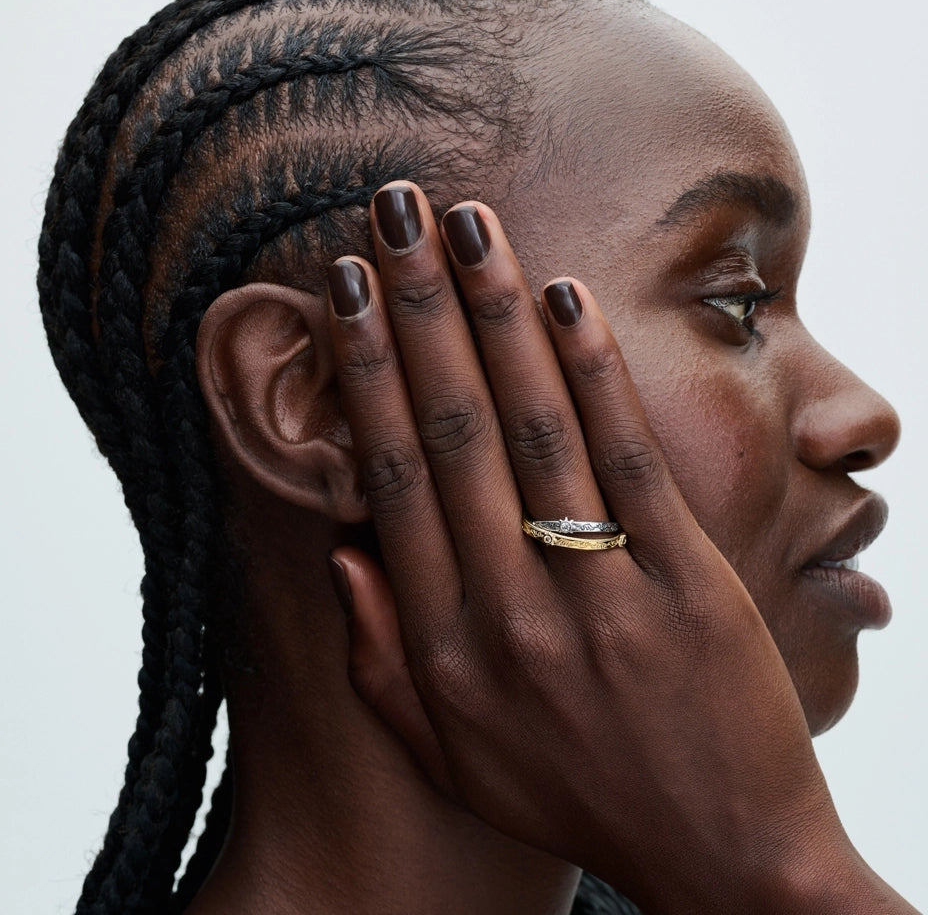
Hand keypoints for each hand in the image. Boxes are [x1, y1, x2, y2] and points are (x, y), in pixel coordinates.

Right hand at [325, 182, 913, 913]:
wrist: (724, 859)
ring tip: (468, 225)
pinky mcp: (686, 579)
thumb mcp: (450, 753)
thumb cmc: (577, 794)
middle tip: (392, 215)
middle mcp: (508, 610)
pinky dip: (594, 370)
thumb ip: (379, 657)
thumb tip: (340, 549)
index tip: (345, 292)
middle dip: (417, 310)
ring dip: (495, 314)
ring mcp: (599, 592)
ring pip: (535, 425)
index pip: (390, 478)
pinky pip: (628, 458)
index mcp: (443, 647)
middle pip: (451, 431)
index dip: (364, 374)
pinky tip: (564, 296)